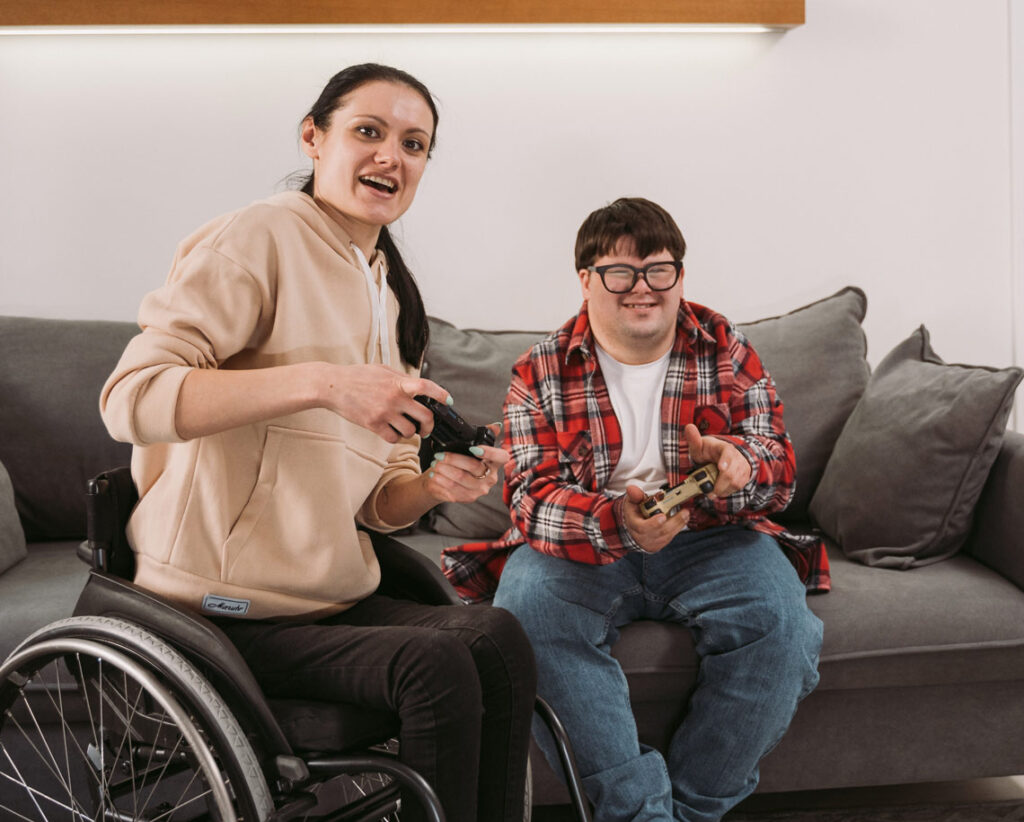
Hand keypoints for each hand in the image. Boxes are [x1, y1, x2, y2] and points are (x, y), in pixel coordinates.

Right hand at [321, 364, 450, 442]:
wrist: (333, 386)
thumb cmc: (357, 376)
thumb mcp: (382, 370)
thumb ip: (401, 379)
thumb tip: (419, 388)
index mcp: (398, 382)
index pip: (426, 387)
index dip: (441, 394)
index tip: (448, 400)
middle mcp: (394, 398)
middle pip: (425, 416)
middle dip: (430, 425)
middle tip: (427, 428)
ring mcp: (384, 412)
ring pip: (410, 431)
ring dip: (410, 432)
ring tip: (404, 428)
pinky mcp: (373, 424)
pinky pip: (393, 438)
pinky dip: (395, 437)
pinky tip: (391, 431)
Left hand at [424, 425, 509, 502]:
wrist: (448, 482)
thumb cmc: (460, 463)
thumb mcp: (470, 448)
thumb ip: (483, 436)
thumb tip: (496, 426)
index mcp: (495, 463)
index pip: (501, 457)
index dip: (490, 452)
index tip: (474, 448)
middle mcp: (491, 477)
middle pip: (473, 466)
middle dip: (453, 458)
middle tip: (440, 455)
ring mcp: (480, 489)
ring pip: (460, 478)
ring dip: (444, 469)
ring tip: (435, 464)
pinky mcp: (468, 497)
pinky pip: (453, 489)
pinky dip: (441, 480)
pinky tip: (435, 475)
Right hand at [622, 485, 689, 553]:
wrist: (633, 529)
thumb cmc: (634, 515)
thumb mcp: (631, 503)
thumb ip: (635, 496)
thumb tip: (633, 489)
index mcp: (634, 524)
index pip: (642, 527)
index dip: (653, 523)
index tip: (663, 516)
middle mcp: (641, 536)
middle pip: (659, 532)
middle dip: (674, 522)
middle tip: (684, 512)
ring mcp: (650, 542)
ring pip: (667, 535)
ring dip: (678, 524)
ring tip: (686, 514)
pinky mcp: (658, 545)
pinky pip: (669, 538)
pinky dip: (677, 528)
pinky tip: (682, 520)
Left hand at [683, 424, 751, 498]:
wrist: (721, 456)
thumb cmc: (709, 451)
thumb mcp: (700, 445)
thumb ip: (694, 439)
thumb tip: (688, 427)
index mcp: (725, 447)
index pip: (728, 452)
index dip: (725, 460)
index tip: (720, 467)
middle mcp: (737, 457)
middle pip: (731, 472)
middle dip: (719, 484)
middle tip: (709, 492)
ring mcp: (742, 467)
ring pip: (736, 482)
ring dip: (722, 490)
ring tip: (712, 493)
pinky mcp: (744, 476)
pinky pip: (738, 487)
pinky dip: (727, 492)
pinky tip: (719, 491)